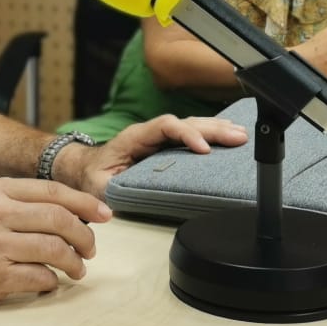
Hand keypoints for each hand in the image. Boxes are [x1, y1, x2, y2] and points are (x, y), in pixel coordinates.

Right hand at [0, 178, 111, 309]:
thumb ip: (23, 201)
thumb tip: (75, 208)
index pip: (53, 191)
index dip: (85, 203)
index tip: (104, 214)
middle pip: (59, 219)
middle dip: (85, 235)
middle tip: (91, 248)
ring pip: (55, 249)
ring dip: (74, 262)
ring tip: (76, 268)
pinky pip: (40, 277)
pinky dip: (51, 282)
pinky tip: (49, 282)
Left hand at [67, 115, 247, 199]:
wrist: (85, 169)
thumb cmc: (92, 177)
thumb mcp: (97, 186)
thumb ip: (110, 190)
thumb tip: (120, 203)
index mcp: (134, 137)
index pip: (165, 126)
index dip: (186, 134)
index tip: (204, 149)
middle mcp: (150, 132)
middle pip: (185, 122)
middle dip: (213, 129)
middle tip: (238, 138)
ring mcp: (159, 137)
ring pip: (192, 125)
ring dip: (218, 129)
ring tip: (241, 135)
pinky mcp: (166, 144)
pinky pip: (192, 133)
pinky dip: (212, 134)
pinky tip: (230, 134)